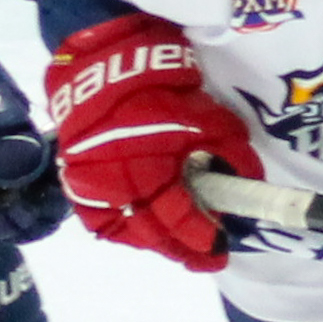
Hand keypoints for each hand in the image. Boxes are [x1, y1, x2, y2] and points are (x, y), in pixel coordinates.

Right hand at [44, 12, 259, 271]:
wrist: (103, 64)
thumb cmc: (159, 90)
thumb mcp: (205, 118)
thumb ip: (230, 153)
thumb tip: (247, 179)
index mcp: (148, 174)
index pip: (179, 220)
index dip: (202, 238)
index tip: (221, 249)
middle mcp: (114, 189)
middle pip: (152, 235)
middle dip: (180, 248)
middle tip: (203, 257)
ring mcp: (89, 188)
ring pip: (125, 231)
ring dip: (153, 240)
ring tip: (176, 243)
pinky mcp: (75, 181)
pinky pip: (100, 219)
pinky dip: (124, 227)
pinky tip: (143, 226)